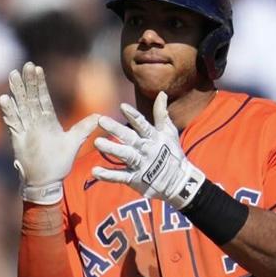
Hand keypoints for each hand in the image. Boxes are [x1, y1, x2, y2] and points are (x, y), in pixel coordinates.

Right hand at [0, 62, 98, 203]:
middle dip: (28, 82)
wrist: (47, 181)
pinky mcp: (18, 138)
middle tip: (26, 66)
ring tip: (13, 75)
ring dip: (16, 91)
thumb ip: (85, 128)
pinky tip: (4, 98)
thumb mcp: (74, 142)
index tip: (38, 69)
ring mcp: (26, 129)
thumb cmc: (59, 162)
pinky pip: (13, 122)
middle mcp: (36, 121)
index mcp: (48, 120)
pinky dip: (8, 111)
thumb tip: (100, 116)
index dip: (41, 84)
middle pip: (31, 97)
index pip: (43, 97)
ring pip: (20, 106)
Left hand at [92, 92, 204, 209]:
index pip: (142, 124)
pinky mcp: (136, 179)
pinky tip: (96, 171)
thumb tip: (162, 93)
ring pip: (125, 155)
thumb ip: (161, 114)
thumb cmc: (172, 154)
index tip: (122, 106)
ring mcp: (141, 164)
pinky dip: (109, 175)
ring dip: (112, 149)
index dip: (133, 116)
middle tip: (102, 121)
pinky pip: (121, 176)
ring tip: (97, 142)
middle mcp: (146, 149)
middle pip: (130, 138)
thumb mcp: (169, 133)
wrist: (179, 182)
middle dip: (116, 129)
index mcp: (153, 137)